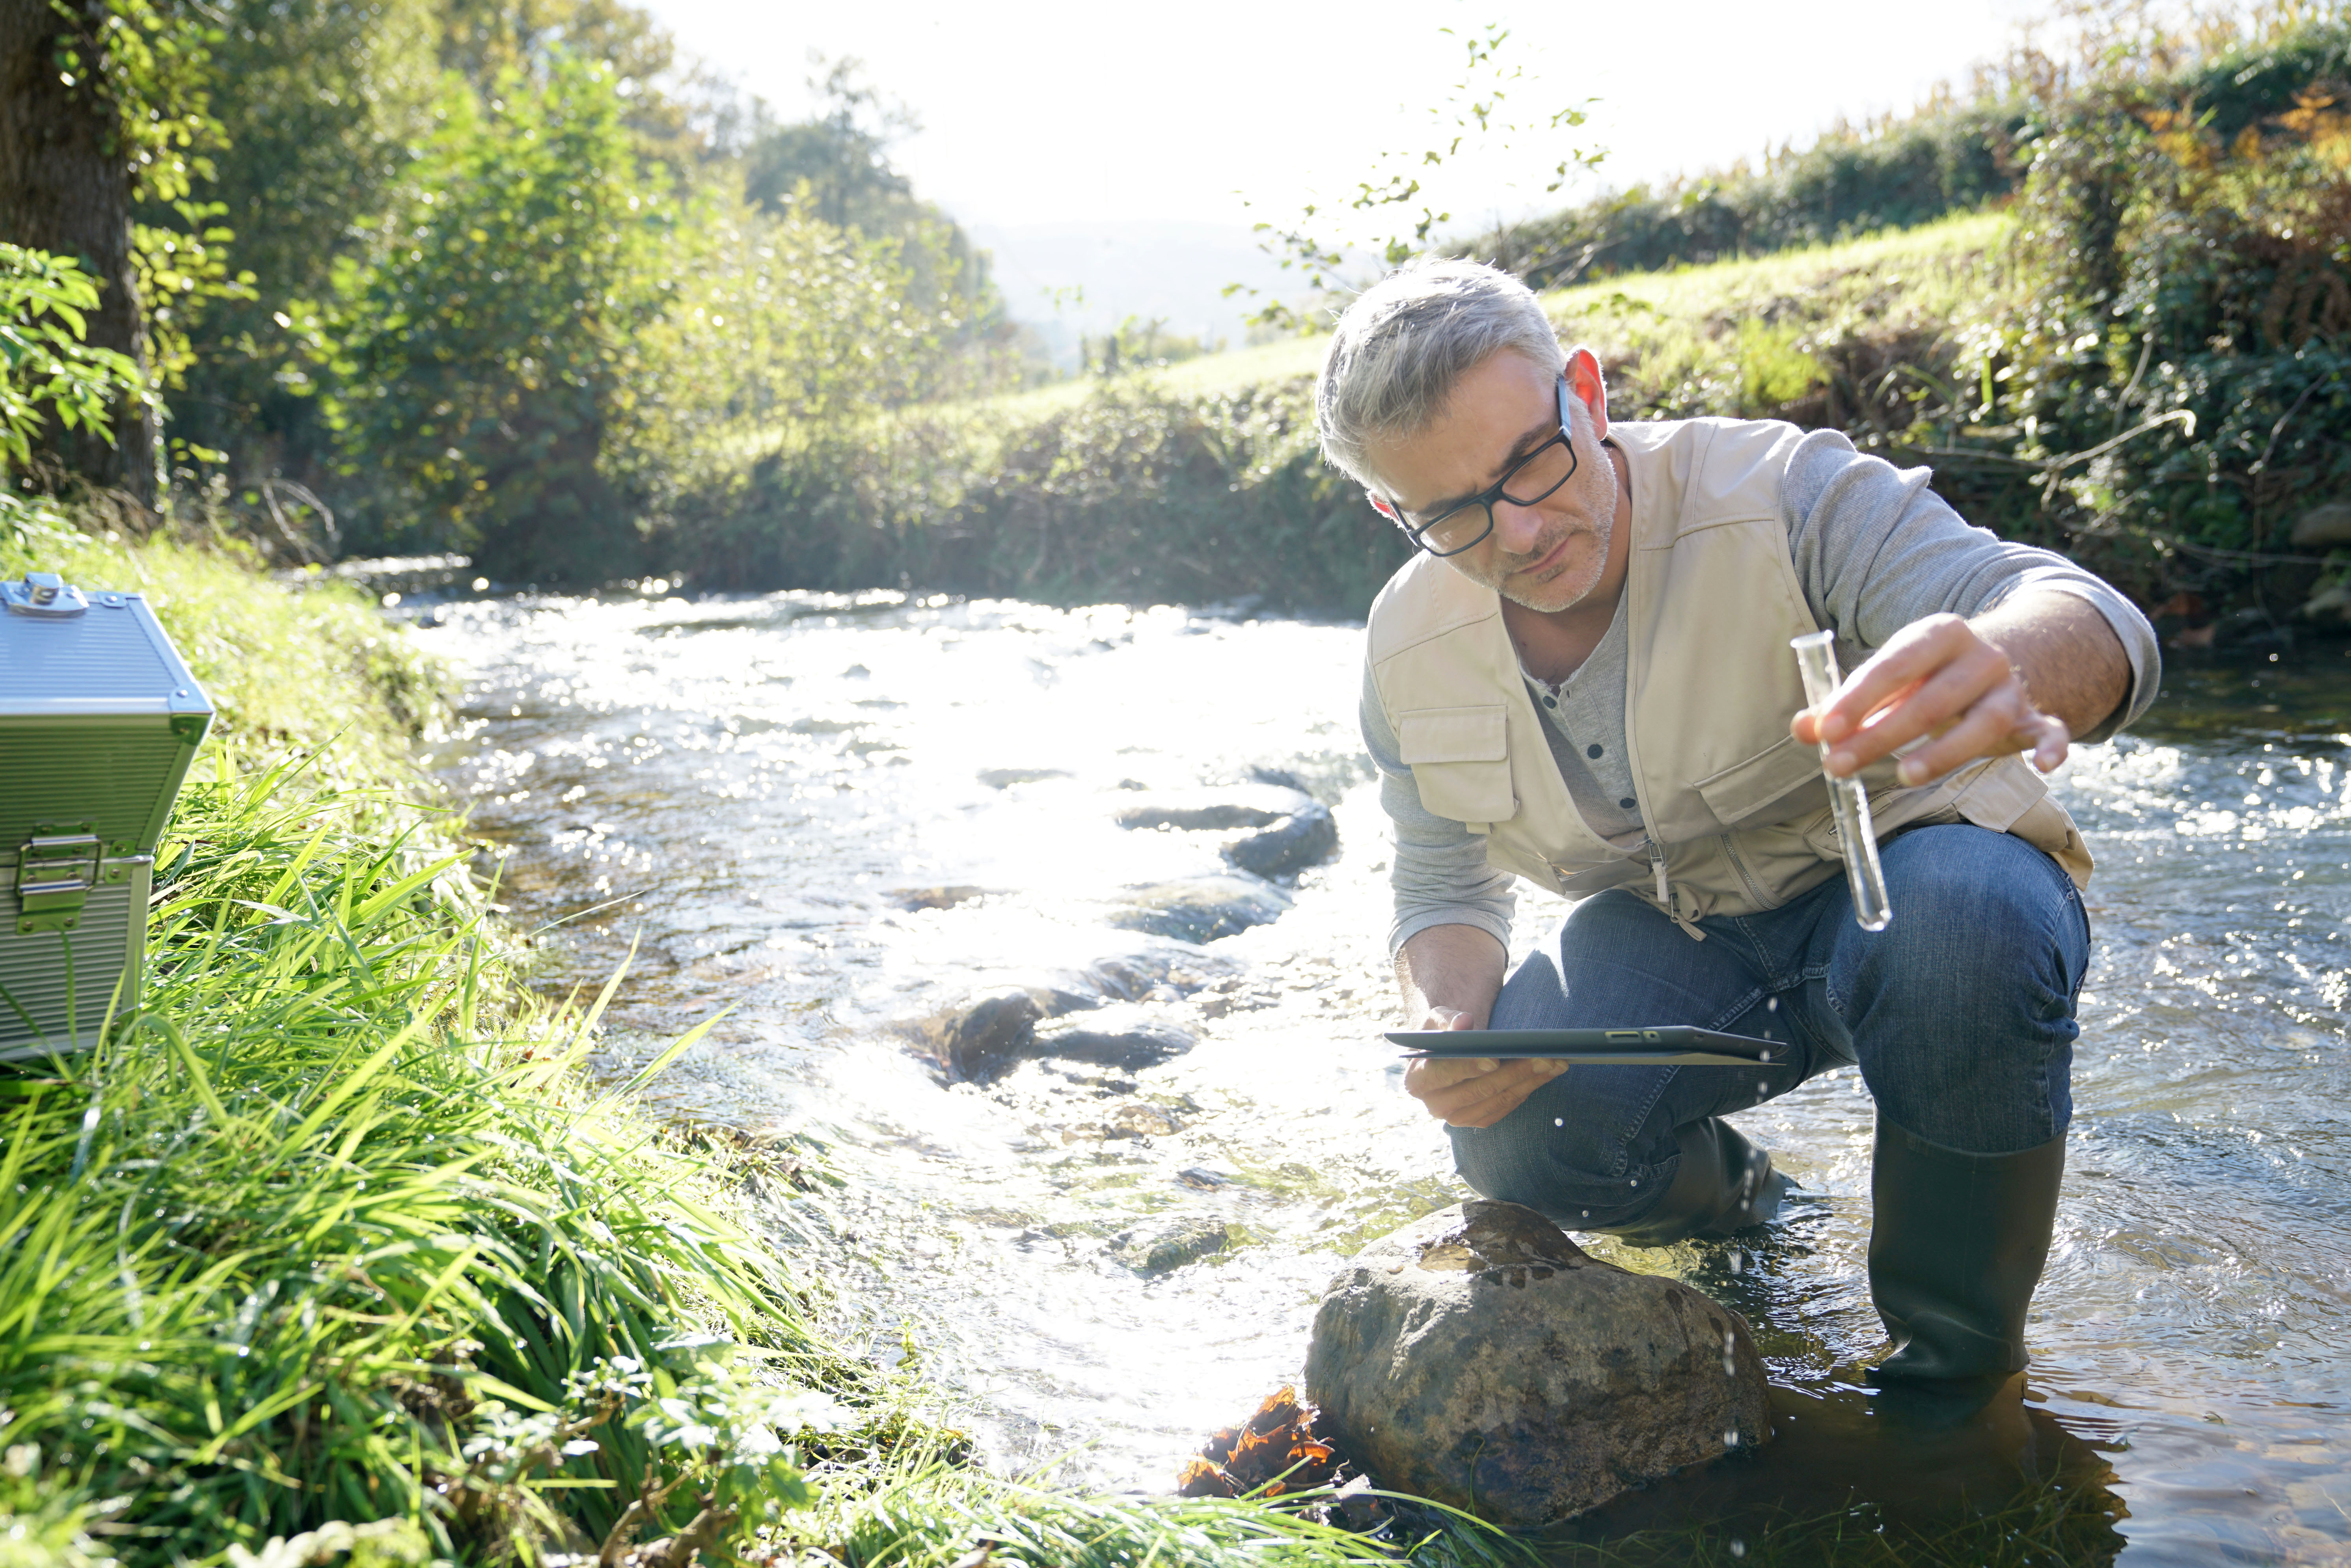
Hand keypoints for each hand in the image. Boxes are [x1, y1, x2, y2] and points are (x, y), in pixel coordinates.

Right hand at [1401, 1005, 1568, 1128]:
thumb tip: (1464, 1022)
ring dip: (1529, 1081)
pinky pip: (1507, 1107)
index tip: (1495, 1058)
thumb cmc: (1444, 1031)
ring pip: (1498, 1100)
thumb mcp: (1439, 1018)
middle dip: (1513, 1073)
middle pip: (1478, 1090)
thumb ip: (1448, 1019)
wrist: (1449, 1051)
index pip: (1442, 1073)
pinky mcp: (1478, 1120)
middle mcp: (1435, 1105)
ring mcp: (1457, 1117)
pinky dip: (1528, 1089)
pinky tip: (1547, 1074)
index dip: (1469, 1066)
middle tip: (1542, 1056)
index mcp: (1417, 1080)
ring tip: (1554, 1062)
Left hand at [1792, 613, 2069, 787]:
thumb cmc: (1921, 678)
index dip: (1857, 699)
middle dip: (1881, 736)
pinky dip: (2053, 746)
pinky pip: (2051, 730)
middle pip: (1930, 701)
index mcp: (1938, 634)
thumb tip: (1802, 728)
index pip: (1894, 665)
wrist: (1987, 664)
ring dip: (1943, 752)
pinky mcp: (2035, 717)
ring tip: (1904, 776)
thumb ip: (1843, 705)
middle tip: (1838, 766)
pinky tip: (2045, 766)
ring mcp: (2009, 688)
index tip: (1825, 730)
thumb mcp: (1883, 682)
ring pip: (1983, 723)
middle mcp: (1979, 657)